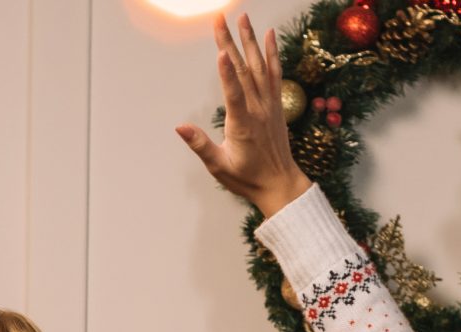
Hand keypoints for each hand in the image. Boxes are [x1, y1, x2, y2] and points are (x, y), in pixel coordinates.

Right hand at [175, 13, 311, 222]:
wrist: (281, 184)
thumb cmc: (247, 178)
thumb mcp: (219, 166)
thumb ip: (200, 145)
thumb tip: (179, 127)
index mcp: (242, 125)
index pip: (233, 93)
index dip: (226, 72)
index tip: (221, 51)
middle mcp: (258, 110)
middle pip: (242, 70)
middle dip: (230, 43)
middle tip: (220, 20)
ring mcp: (269, 104)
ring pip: (259, 66)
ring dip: (250, 40)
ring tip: (243, 18)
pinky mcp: (276, 103)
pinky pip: (274, 73)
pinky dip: (272, 53)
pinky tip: (268, 35)